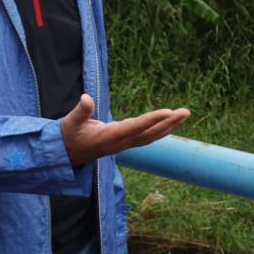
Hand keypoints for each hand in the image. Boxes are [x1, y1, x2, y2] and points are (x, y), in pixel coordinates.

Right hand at [60, 94, 189, 166]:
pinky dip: (160, 130)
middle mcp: (120, 142)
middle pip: (149, 134)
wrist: (67, 155)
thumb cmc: (68, 136)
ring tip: (184, 115)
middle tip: (186, 112)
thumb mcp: (70, 122)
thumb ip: (80, 111)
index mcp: (109, 137)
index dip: (152, 120)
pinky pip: (147, 137)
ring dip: (169, 127)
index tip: (168, 112)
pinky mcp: (124, 143)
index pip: (135, 127)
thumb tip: (86, 97)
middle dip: (168, 123)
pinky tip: (170, 123)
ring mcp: (124, 144)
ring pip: (151, 137)